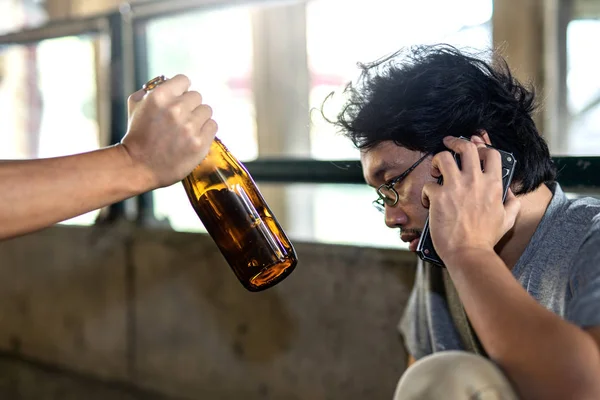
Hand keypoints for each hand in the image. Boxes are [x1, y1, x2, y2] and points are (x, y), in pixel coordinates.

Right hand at [120, 74, 216, 188]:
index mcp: (160, 96)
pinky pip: (213, 126)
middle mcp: (176, 109)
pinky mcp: (200, 143)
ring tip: (187, 129)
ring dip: (199, 118)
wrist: (138, 166)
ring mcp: (190, 127)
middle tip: (180, 119)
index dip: (181, 90)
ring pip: (207, 110)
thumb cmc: (137, 136)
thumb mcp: (136, 106)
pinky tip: (194, 137)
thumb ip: (152, 90)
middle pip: (197, 96)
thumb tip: (168, 81)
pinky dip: (206, 130)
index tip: (178, 99)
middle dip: (189, 106)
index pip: (184, 80)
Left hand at [421, 135, 520, 261]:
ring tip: (436, 170)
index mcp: (493, 184)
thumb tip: (509, 192)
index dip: (480, 146)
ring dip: (437, 161)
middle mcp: (475, 181)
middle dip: (455, 142)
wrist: (469, 253)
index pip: (490, 153)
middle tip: (448, 143)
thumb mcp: (508, 219)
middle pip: (465, 148)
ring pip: (443, 158)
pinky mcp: (439, 197)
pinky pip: (428, 185)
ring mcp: (456, 187)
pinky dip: (426, 192)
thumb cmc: (486, 238)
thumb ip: (511, 202)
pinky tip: (427, 201)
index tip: (472, 146)